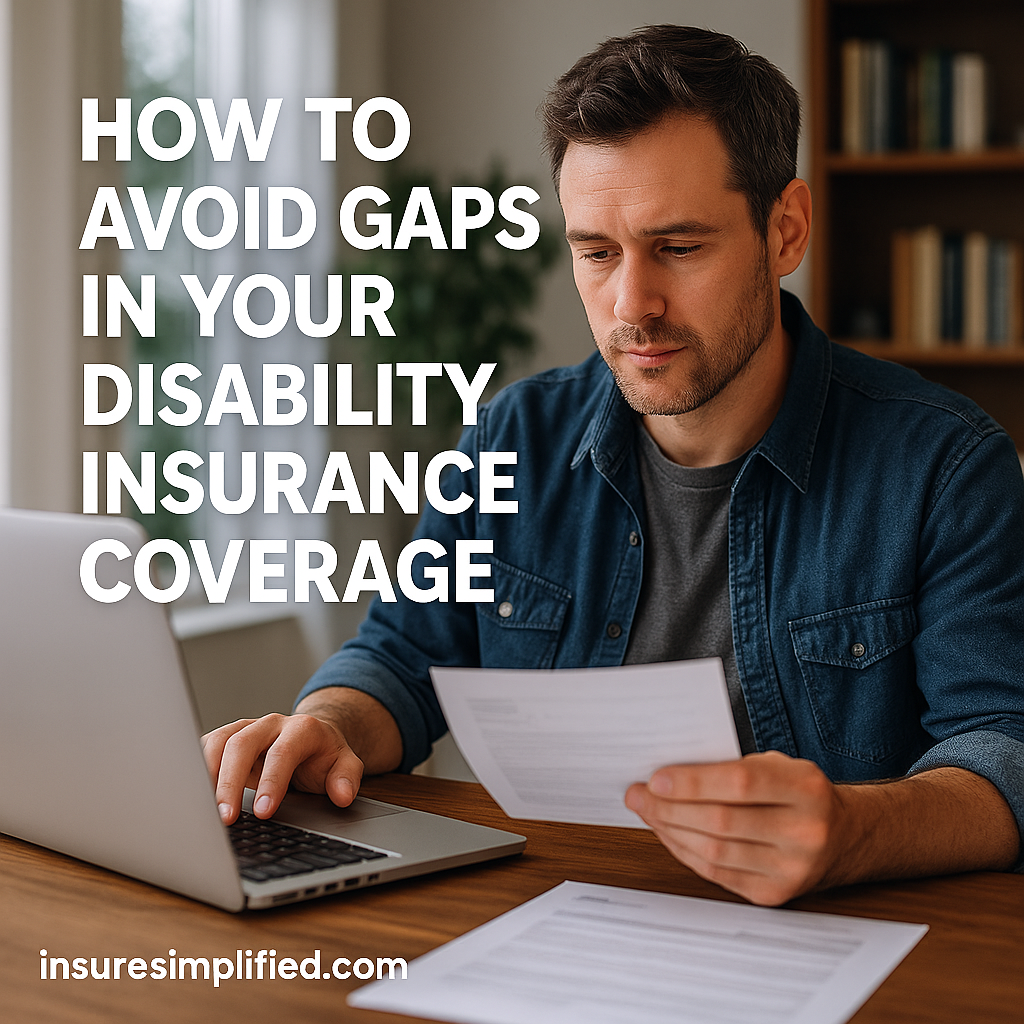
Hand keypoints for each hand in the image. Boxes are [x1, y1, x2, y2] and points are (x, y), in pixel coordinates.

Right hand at [202, 712, 362, 824]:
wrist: (311, 739)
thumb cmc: (323, 756)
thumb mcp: (345, 764)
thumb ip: (347, 778)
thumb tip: (342, 795)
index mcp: (301, 729)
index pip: (283, 752)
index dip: (272, 781)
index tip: (264, 812)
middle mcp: (270, 725)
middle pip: (241, 745)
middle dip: (230, 782)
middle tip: (226, 818)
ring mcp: (245, 729)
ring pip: (217, 742)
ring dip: (206, 776)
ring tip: (202, 810)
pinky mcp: (226, 739)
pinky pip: (204, 747)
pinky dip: (194, 769)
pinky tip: (191, 795)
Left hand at [624, 750, 845, 905]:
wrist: (847, 837)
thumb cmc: (800, 792)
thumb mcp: (779, 765)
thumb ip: (732, 767)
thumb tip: (668, 775)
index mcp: (806, 788)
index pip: (741, 784)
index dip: (692, 782)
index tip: (655, 778)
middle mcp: (805, 831)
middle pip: (721, 821)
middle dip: (669, 808)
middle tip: (638, 795)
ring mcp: (792, 869)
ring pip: (714, 852)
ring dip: (670, 831)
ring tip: (647, 812)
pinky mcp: (775, 894)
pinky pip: (717, 874)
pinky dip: (685, 852)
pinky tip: (668, 834)